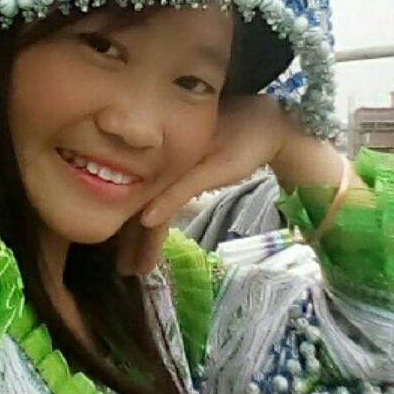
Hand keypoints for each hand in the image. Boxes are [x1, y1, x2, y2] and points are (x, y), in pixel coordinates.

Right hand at [114, 95, 291, 275]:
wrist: (267, 124)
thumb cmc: (244, 146)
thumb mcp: (214, 170)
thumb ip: (179, 192)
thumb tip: (146, 219)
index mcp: (164, 163)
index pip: (145, 208)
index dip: (137, 240)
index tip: (132, 268)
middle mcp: (161, 166)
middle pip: (141, 207)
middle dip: (133, 241)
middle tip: (126, 270)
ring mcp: (169, 168)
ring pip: (150, 204)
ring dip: (142, 232)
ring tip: (136, 260)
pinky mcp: (180, 170)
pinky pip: (160, 196)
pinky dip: (156, 216)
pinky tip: (150, 228)